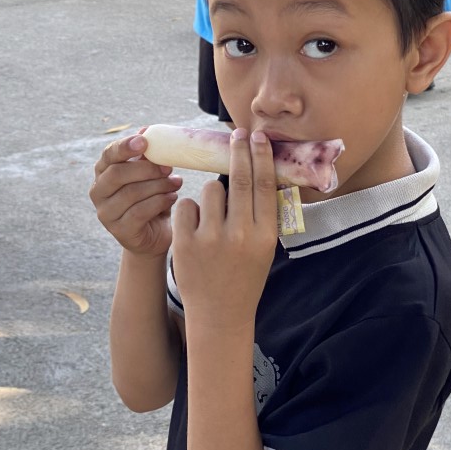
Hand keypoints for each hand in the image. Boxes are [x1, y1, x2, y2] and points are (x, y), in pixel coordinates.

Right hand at [90, 134, 181, 258]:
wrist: (154, 237)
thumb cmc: (151, 200)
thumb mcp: (149, 176)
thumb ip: (146, 156)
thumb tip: (146, 129)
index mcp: (103, 173)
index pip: (108, 155)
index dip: (124, 147)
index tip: (144, 142)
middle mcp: (98, 193)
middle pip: (117, 174)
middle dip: (146, 169)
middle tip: (168, 167)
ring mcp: (106, 214)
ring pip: (130, 193)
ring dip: (158, 185)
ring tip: (176, 183)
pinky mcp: (119, 231)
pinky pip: (139, 212)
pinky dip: (159, 202)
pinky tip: (172, 198)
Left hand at [172, 129, 276, 330]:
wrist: (220, 314)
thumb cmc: (244, 277)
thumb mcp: (264, 249)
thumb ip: (262, 215)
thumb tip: (260, 172)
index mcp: (265, 235)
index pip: (264, 185)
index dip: (261, 157)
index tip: (258, 137)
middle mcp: (241, 234)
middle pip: (239, 179)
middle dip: (238, 151)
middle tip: (237, 134)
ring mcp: (211, 239)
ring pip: (209, 191)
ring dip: (210, 196)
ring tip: (213, 219)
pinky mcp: (186, 243)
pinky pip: (186, 207)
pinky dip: (189, 212)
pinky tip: (195, 229)